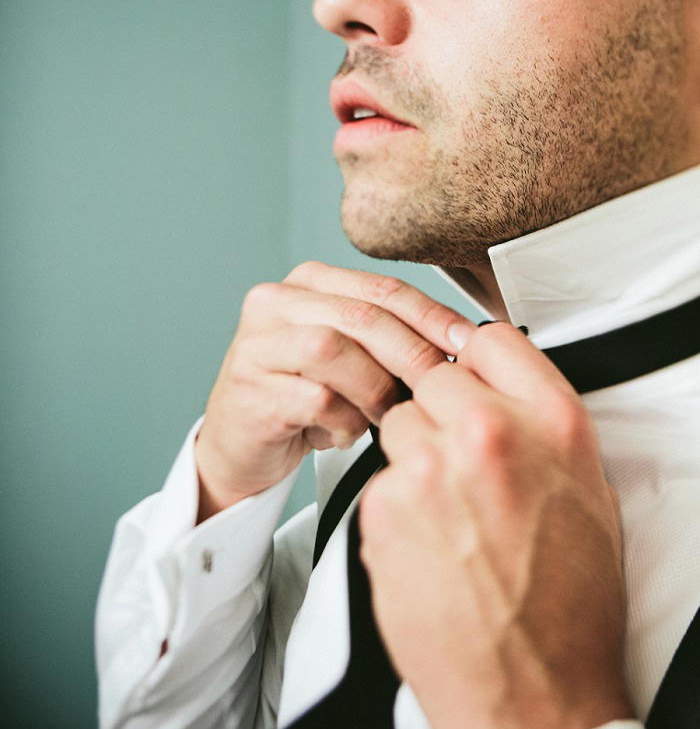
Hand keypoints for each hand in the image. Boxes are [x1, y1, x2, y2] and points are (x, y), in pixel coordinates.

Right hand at [195, 262, 472, 520]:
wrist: (241, 445)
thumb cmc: (304, 399)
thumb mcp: (352, 358)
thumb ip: (391, 339)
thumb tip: (464, 343)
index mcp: (309, 283)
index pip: (383, 288)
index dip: (432, 315)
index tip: (469, 343)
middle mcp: (276, 302)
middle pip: (363, 315)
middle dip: (413, 353)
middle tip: (441, 387)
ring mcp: (257, 343)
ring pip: (333, 350)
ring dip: (374, 389)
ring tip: (384, 416)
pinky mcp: (250, 389)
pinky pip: (315, 399)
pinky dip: (342, 422)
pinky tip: (342, 433)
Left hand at [359, 322, 633, 728]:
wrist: (532, 692)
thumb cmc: (566, 603)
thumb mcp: (587, 491)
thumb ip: (539, 421)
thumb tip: (501, 381)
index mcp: (548, 423)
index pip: (489, 340)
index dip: (474, 360)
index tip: (465, 372)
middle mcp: (485, 436)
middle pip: (432, 380)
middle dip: (439, 413)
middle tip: (459, 464)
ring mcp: (427, 471)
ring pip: (397, 427)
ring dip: (413, 457)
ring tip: (447, 513)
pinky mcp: (383, 510)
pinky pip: (378, 482)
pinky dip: (394, 506)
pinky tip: (427, 544)